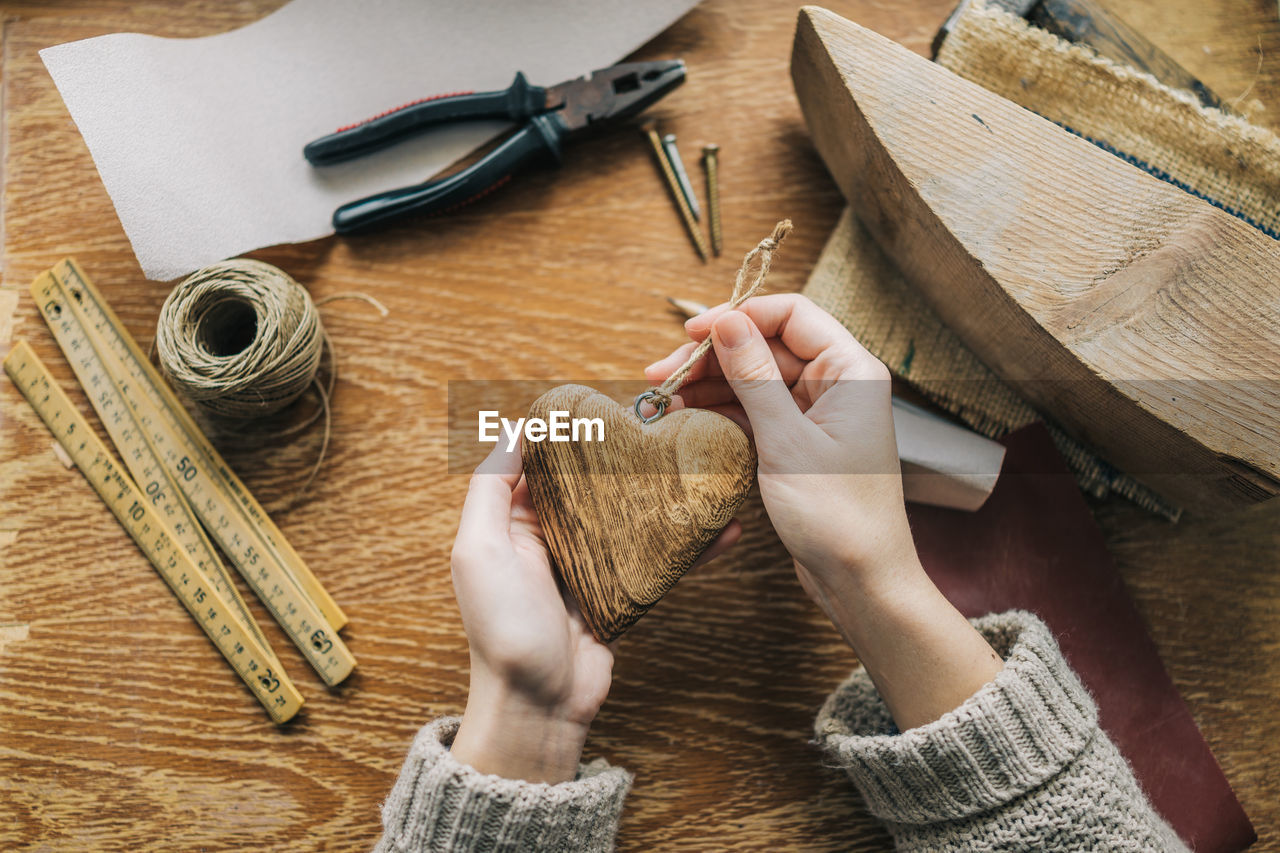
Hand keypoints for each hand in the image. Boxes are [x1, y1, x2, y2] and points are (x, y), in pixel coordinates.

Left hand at [449, 442, 738, 781]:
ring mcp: (591, 566)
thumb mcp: (479, 551)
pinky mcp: (624, 594)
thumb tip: (511, 429)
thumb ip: (490, 489)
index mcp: (512, 523)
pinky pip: (659, 561)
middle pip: (593, 486)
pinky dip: (690, 548)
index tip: (607, 407)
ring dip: (666, 498)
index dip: (570, 435)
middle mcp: (552, 538)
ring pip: (632, 518)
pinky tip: (724, 530)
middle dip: (628, 459)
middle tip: (669, 430)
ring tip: (704, 472)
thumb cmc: (502, 631)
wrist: (537, 707)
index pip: (542, 464)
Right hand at [646, 294, 914, 618]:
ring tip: (664, 399)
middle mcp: (839, 385)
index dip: (739, 315)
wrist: (862, 581)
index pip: (791, 314)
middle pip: (767, 347)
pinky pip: (757, 413)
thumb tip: (725, 323)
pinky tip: (688, 418)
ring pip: (756, 381)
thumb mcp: (786, 440)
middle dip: (714, 356)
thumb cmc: (837, 514)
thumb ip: (753, 377)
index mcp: (851, 371)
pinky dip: (723, 413)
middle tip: (662, 373)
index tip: (691, 332)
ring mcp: (819, 416)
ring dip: (711, 386)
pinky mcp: (802, 444)